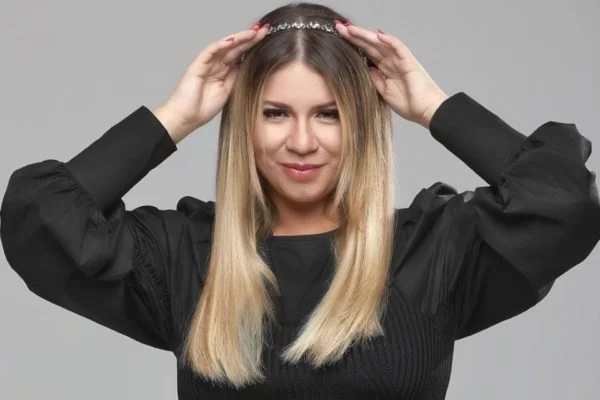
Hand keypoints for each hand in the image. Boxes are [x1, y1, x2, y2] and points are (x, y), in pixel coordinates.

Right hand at [153, 24, 268, 143]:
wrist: (186, 118)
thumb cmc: (203, 108)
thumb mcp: (229, 92)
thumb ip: (237, 77)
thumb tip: (249, 65)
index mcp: (223, 72)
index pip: (240, 55)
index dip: (252, 46)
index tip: (265, 39)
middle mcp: (216, 65)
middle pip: (234, 48)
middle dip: (249, 39)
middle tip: (263, 30)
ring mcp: (207, 64)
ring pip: (224, 46)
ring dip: (238, 39)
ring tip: (252, 33)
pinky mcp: (197, 65)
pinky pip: (209, 51)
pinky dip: (220, 45)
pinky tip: (232, 40)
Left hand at [334, 22, 448, 128]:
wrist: (426, 111)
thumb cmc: (409, 103)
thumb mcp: (383, 92)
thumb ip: (374, 79)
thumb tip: (365, 68)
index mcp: (385, 68)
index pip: (366, 52)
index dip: (353, 44)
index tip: (338, 38)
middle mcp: (391, 61)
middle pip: (370, 45)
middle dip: (355, 36)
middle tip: (339, 27)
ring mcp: (399, 60)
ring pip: (381, 43)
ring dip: (366, 35)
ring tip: (351, 29)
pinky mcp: (409, 62)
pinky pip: (398, 48)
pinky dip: (389, 40)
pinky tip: (378, 34)